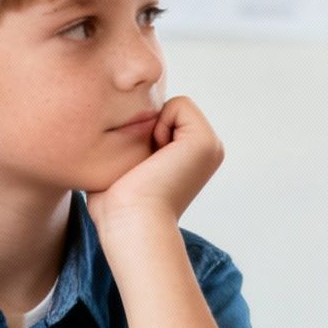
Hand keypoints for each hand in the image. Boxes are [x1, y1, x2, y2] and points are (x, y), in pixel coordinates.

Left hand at [87, 96, 224, 237]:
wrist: (130, 223)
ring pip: (175, 105)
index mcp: (193, 157)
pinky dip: (160, 124)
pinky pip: (179, 104)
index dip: (144, 130)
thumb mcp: (124, 164)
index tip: (140, 165)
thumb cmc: (117, 204)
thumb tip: (116, 123)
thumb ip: (131, 141)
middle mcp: (207, 151)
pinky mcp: (206, 142)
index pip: (164, 116)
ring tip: (150, 162)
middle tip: (144, 164)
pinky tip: (156, 156)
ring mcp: (211, 146)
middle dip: (150, 127)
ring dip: (154, 127)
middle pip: (170, 108)